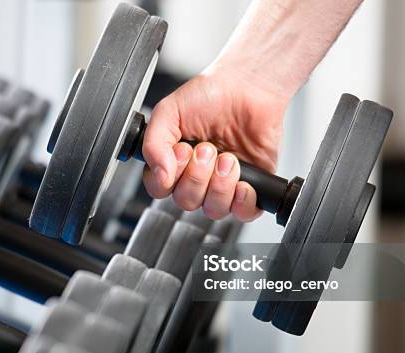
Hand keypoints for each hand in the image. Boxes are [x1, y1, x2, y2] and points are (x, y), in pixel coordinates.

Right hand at [142, 66, 287, 220]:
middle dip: (197, 176)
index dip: (169, 178)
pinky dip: (242, 201)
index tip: (182, 151)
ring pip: (213, 210)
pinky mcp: (251, 187)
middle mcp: (196, 177)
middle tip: (208, 148)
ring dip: (220, 185)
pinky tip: (243, 181)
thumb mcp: (169, 111)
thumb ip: (153, 143)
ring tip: (229, 158)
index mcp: (173, 163)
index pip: (160, 189)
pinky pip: (243, 213)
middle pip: (186, 202)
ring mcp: (222, 184)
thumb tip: (159, 175)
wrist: (249, 86)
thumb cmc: (210, 95)